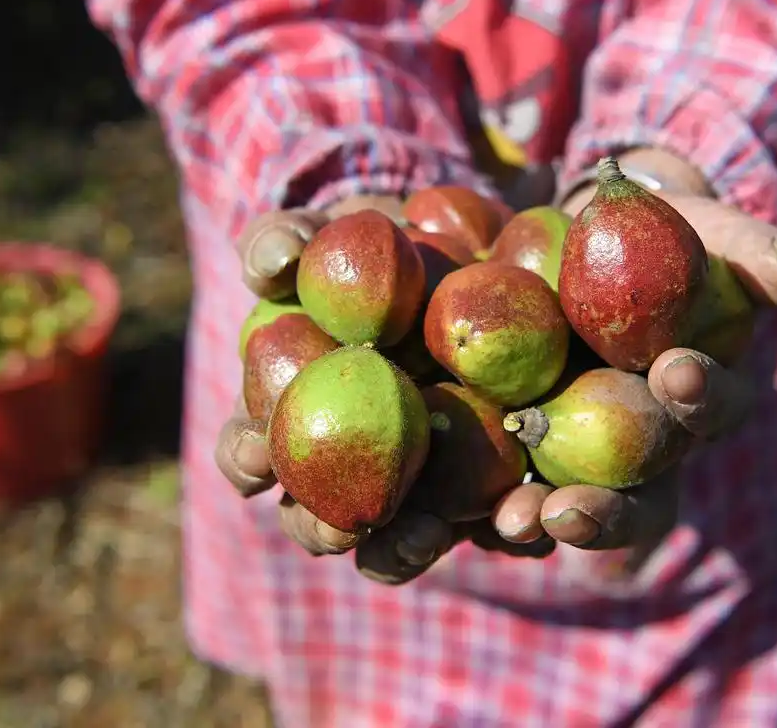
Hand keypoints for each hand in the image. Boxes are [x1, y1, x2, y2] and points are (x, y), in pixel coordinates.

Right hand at [220, 193, 509, 584]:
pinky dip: (514, 527)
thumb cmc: (387, 243)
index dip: (246, 458)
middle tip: (342, 526)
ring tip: (427, 533)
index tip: (256, 453)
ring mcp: (426, 489)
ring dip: (411, 548)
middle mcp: (354, 467)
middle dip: (325, 531)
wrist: (487, 253)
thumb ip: (293, 236)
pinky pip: (505, 526)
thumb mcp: (339, 228)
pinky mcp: (502, 491)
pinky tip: (530, 517)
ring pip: (407, 542)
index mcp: (295, 418)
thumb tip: (274, 261)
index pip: (252, 452)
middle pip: (322, 522)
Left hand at [490, 148, 776, 552]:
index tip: (676, 372)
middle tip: (568, 509)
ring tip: (510, 522)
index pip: (709, 411)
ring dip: (540, 524)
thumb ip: (746, 245)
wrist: (576, 238)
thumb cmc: (652, 231)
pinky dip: (478, 510)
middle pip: (638, 499)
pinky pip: (501, 496)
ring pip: (569, 513)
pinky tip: (447, 514)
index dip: (701, 398)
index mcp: (695, 396)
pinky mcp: (515, 454)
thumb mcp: (698, 223)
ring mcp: (578, 459)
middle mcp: (643, 447)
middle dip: (606, 508)